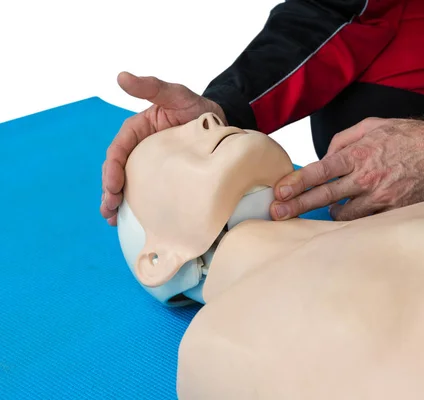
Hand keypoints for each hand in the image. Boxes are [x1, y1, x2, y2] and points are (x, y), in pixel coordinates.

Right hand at [100, 72, 225, 225]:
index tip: (112, 185)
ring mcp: (150, 164)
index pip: (119, 149)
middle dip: (110, 191)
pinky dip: (137, 205)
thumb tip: (121, 77)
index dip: (112, 168)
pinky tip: (131, 220)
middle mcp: (140, 149)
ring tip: (113, 220)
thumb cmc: (198, 107)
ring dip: (117, 202)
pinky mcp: (162, 177)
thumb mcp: (177, 94)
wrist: (223, 123)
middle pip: (118, 171)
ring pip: (128, 184)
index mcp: (137, 130)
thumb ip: (152, 87)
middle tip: (110, 210)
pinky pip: (146, 191)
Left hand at [270, 117, 423, 220]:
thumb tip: (324, 158)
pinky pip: (366, 222)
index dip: (296, 184)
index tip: (280, 193)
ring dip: (332, 211)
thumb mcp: (370, 126)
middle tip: (277, 214)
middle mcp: (365, 178)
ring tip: (331, 206)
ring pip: (343, 214)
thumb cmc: (406, 137)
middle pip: (324, 196)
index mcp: (357, 155)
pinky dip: (356, 219)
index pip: (319, 172)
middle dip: (297, 206)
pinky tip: (354, 214)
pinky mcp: (393, 211)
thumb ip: (342, 141)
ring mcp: (380, 198)